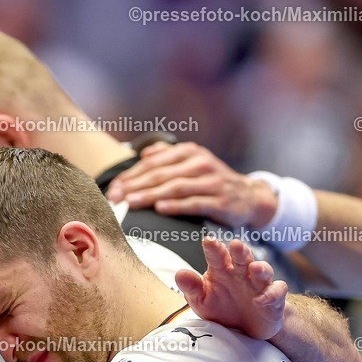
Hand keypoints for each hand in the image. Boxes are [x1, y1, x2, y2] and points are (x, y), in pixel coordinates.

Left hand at [106, 142, 276, 228]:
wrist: (248, 197)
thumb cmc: (212, 181)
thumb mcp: (192, 163)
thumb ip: (168, 156)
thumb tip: (143, 153)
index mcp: (189, 152)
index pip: (153, 163)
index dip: (131, 175)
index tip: (113, 188)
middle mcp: (200, 163)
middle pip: (160, 174)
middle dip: (134, 186)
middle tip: (114, 197)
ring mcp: (211, 182)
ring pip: (175, 188)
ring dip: (150, 195)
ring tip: (130, 202)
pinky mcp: (220, 201)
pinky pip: (194, 203)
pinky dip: (176, 206)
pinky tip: (160, 209)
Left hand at [177, 238, 287, 339]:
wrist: (244, 329)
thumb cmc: (220, 308)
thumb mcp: (201, 301)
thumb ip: (191, 288)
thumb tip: (179, 274)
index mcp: (221, 270)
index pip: (217, 255)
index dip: (214, 248)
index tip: (208, 241)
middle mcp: (241, 273)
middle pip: (243, 257)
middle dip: (240, 251)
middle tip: (235, 245)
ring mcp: (259, 285)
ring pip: (264, 270)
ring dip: (261, 268)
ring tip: (255, 268)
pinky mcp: (273, 299)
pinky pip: (277, 292)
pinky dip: (271, 294)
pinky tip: (260, 300)